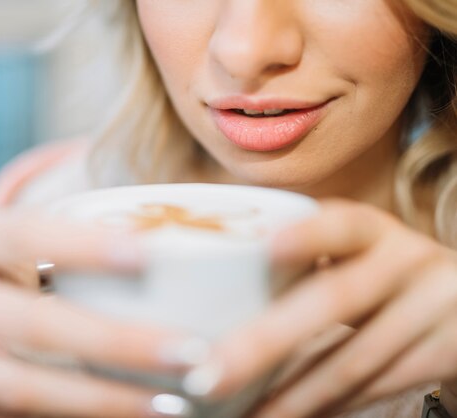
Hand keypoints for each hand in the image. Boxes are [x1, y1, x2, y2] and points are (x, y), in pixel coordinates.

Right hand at [0, 203, 193, 417]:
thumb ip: (39, 242)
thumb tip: (142, 250)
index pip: (22, 231)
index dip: (83, 245)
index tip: (148, 255)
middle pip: (32, 324)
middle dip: (117, 343)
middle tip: (190, 352)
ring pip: (25, 386)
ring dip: (103, 398)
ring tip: (171, 403)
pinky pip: (14, 412)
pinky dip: (73, 415)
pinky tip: (121, 412)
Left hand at [200, 200, 456, 417]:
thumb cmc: (379, 271)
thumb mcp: (356, 252)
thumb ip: (307, 260)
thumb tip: (215, 295)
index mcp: (372, 229)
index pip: (342, 224)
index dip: (309, 234)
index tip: (269, 247)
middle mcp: (404, 261)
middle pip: (336, 300)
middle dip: (268, 341)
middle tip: (211, 375)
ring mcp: (432, 308)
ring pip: (353, 360)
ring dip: (291, 396)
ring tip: (243, 415)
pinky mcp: (446, 351)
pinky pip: (377, 387)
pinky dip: (328, 407)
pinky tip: (287, 416)